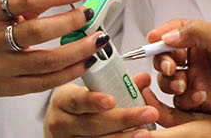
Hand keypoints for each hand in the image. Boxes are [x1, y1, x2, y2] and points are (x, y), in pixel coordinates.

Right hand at [0, 0, 105, 96]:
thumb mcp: (3, 7)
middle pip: (36, 31)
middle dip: (69, 22)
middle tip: (90, 15)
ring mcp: (0, 67)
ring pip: (45, 60)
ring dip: (77, 50)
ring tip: (97, 40)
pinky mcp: (9, 88)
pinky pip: (44, 82)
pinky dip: (69, 72)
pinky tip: (85, 62)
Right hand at [45, 73, 159, 137]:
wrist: (62, 128)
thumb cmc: (80, 106)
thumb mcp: (92, 91)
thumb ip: (118, 85)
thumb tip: (144, 78)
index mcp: (63, 100)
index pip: (76, 100)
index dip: (93, 100)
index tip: (112, 101)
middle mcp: (61, 123)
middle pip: (92, 124)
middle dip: (122, 119)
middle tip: (149, 113)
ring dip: (124, 137)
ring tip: (145, 133)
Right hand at [147, 20, 210, 136]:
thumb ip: (196, 33)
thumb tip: (167, 34)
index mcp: (208, 39)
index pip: (176, 31)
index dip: (162, 35)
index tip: (153, 40)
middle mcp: (202, 58)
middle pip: (167, 56)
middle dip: (163, 61)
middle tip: (170, 67)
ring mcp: (201, 79)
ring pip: (169, 80)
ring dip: (171, 81)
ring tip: (184, 84)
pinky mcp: (202, 101)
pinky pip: (181, 100)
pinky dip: (186, 98)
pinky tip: (201, 97)